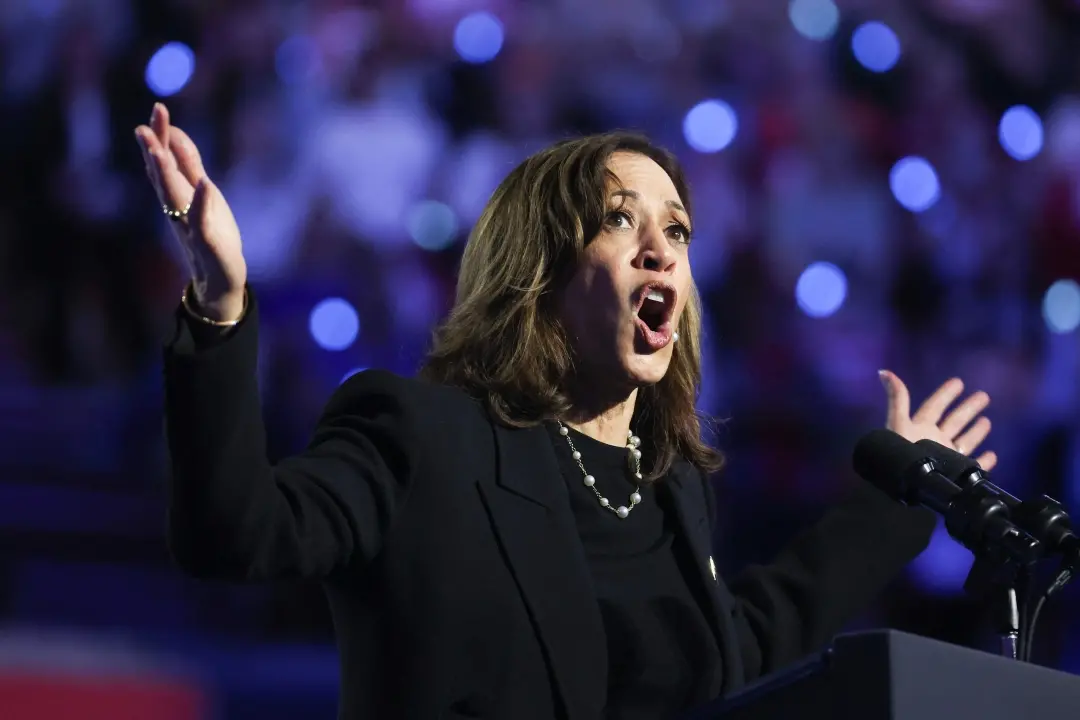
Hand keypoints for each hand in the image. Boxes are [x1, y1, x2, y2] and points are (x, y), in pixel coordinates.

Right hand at [135, 103, 246, 320]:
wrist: (219, 279)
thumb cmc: (211, 233)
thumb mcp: (203, 193)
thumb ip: (190, 165)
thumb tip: (176, 133)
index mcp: (178, 194)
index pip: (167, 161)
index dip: (162, 136)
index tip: (158, 109)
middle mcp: (178, 208)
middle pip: (162, 176)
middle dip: (154, 151)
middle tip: (143, 127)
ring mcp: (189, 225)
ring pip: (173, 197)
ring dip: (165, 174)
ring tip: (159, 149)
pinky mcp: (206, 242)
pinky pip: (201, 221)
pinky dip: (201, 203)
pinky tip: (204, 184)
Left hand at [880, 369, 997, 470]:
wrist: (906, 485)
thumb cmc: (901, 452)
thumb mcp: (898, 422)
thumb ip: (897, 399)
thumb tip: (884, 372)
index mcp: (920, 427)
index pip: (934, 406)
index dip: (945, 394)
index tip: (958, 382)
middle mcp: (933, 440)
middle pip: (954, 421)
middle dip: (967, 409)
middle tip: (984, 396)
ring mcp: (944, 458)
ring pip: (964, 441)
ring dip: (975, 432)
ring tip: (986, 421)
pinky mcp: (954, 475)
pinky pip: (972, 467)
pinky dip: (983, 462)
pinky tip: (992, 456)